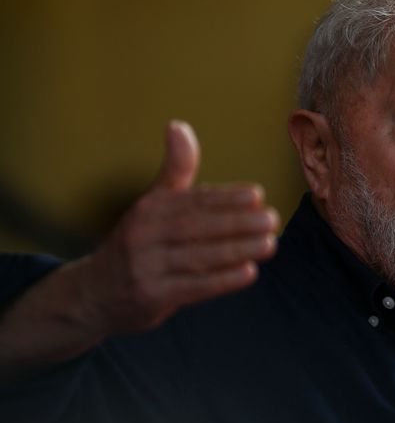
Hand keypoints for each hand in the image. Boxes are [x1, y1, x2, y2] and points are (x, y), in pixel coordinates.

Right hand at [74, 120, 279, 335]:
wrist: (95, 293)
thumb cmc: (139, 242)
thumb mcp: (152, 203)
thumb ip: (174, 169)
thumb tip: (178, 125)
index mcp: (149, 209)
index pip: (192, 200)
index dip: (225, 197)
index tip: (258, 195)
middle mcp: (144, 235)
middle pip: (196, 227)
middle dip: (237, 223)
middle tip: (272, 220)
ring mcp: (146, 267)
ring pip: (198, 257)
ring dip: (237, 250)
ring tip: (269, 244)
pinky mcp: (151, 296)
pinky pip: (192, 287)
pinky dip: (222, 281)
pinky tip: (249, 272)